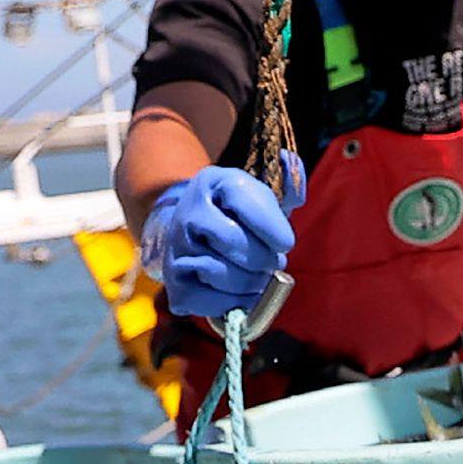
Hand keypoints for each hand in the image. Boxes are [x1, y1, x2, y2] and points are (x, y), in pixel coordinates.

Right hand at [140, 167, 294, 320]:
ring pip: (225, 276)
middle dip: (265, 260)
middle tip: (271, 263)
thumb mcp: (258, 195)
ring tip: (257, 278)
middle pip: (238, 246)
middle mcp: (189, 213)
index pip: (245, 202)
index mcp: (212, 182)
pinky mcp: (174, 284)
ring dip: (252, 284)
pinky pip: (208, 302)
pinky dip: (231, 304)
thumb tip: (288, 159)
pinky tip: (238, 294)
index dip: (273, 229)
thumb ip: (286, 182)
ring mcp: (177, 250)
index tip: (285, 243)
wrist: (191, 236)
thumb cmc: (235, 217)